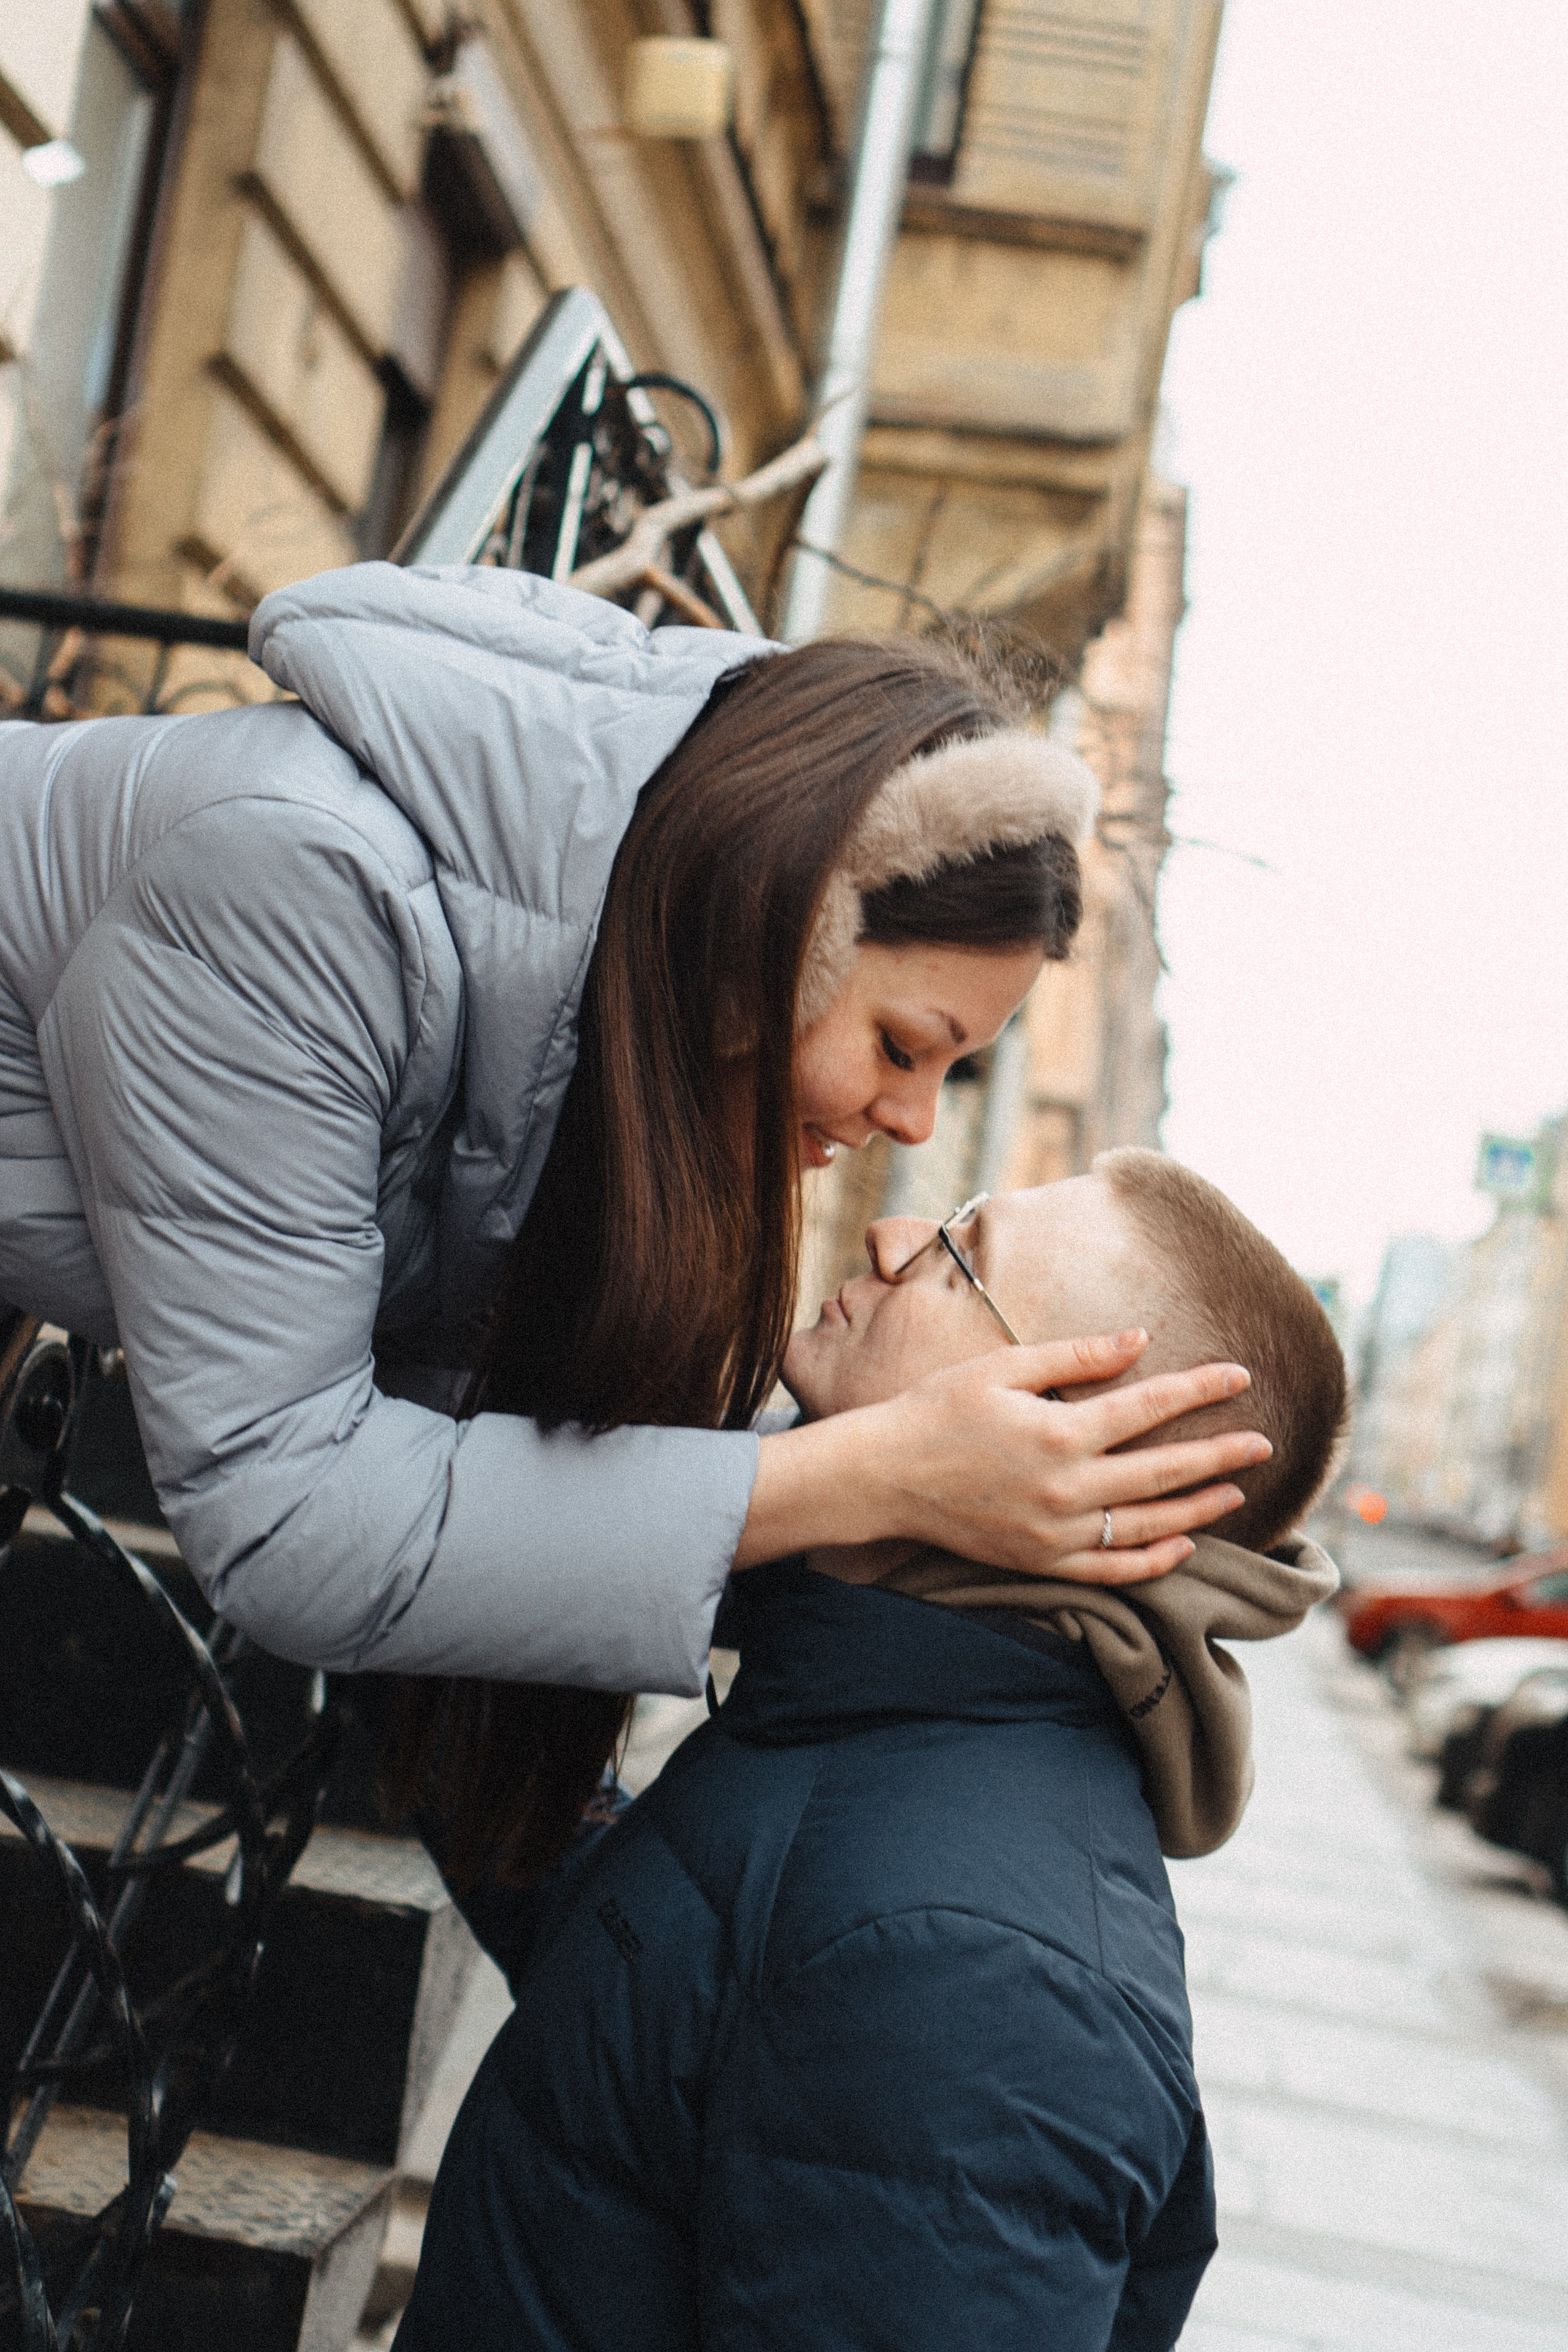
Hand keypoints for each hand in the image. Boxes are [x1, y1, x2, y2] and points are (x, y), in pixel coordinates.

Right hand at [862, 1329, 1268, 1584]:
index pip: (1150, 1407)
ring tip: (1238, 1491)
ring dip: (1199, 1507)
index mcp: (1059, 1432)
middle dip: (1221, 1454)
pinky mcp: (1041, 1562)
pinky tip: (1184, 1545)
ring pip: (1148, 1525)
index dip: (1200, 1389)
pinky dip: (1154, 1561)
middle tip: (1264, 1441)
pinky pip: (1112, 1571)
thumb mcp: (1004, 1368)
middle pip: (1164, 1470)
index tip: (1241, 1375)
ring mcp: (1055, 1533)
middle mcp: (1066, 1488)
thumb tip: (1141, 1340)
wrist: (883, 1476)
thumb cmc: (938, 1410)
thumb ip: (1077, 1357)